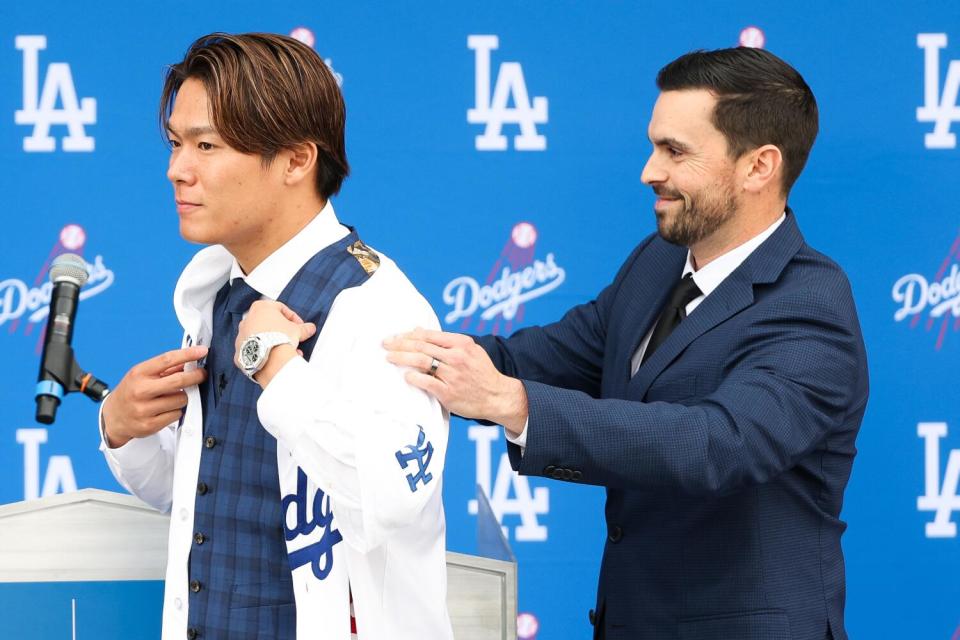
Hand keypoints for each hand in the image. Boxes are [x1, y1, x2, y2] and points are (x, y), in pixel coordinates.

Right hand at [101, 346, 208, 447]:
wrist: (114, 417)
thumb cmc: (132, 391)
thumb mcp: (143, 375)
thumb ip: (166, 368)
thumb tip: (191, 361)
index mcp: (138, 373)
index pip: (167, 359)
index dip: (188, 354)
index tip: (202, 351)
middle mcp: (140, 391)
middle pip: (178, 381)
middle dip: (196, 376)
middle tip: (202, 374)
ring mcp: (144, 409)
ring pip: (181, 399)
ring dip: (183, 396)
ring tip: (173, 396)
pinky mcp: (149, 425)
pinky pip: (177, 414)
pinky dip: (177, 410)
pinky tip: (167, 409)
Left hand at [235, 300, 315, 387]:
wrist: (268, 358)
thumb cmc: (280, 338)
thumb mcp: (297, 330)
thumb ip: (304, 328)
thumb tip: (310, 328)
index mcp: (261, 307)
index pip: (280, 308)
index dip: (293, 317)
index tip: (299, 326)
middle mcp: (248, 319)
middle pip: (268, 322)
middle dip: (282, 331)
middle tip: (292, 338)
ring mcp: (242, 334)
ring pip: (261, 336)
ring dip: (273, 341)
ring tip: (285, 351)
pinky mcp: (239, 350)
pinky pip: (254, 349)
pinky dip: (264, 352)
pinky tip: (274, 358)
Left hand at [383, 328, 527, 435]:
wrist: (497, 396)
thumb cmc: (481, 373)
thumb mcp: (470, 350)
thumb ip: (445, 341)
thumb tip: (417, 330)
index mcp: (461, 343)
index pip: (429, 335)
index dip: (409, 335)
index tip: (396, 336)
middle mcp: (456, 356)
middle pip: (421, 346)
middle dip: (400, 344)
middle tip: (385, 344)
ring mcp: (452, 374)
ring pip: (421, 361)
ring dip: (401, 358)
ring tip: (389, 357)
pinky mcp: (448, 392)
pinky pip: (426, 382)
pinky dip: (413, 378)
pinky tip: (405, 376)